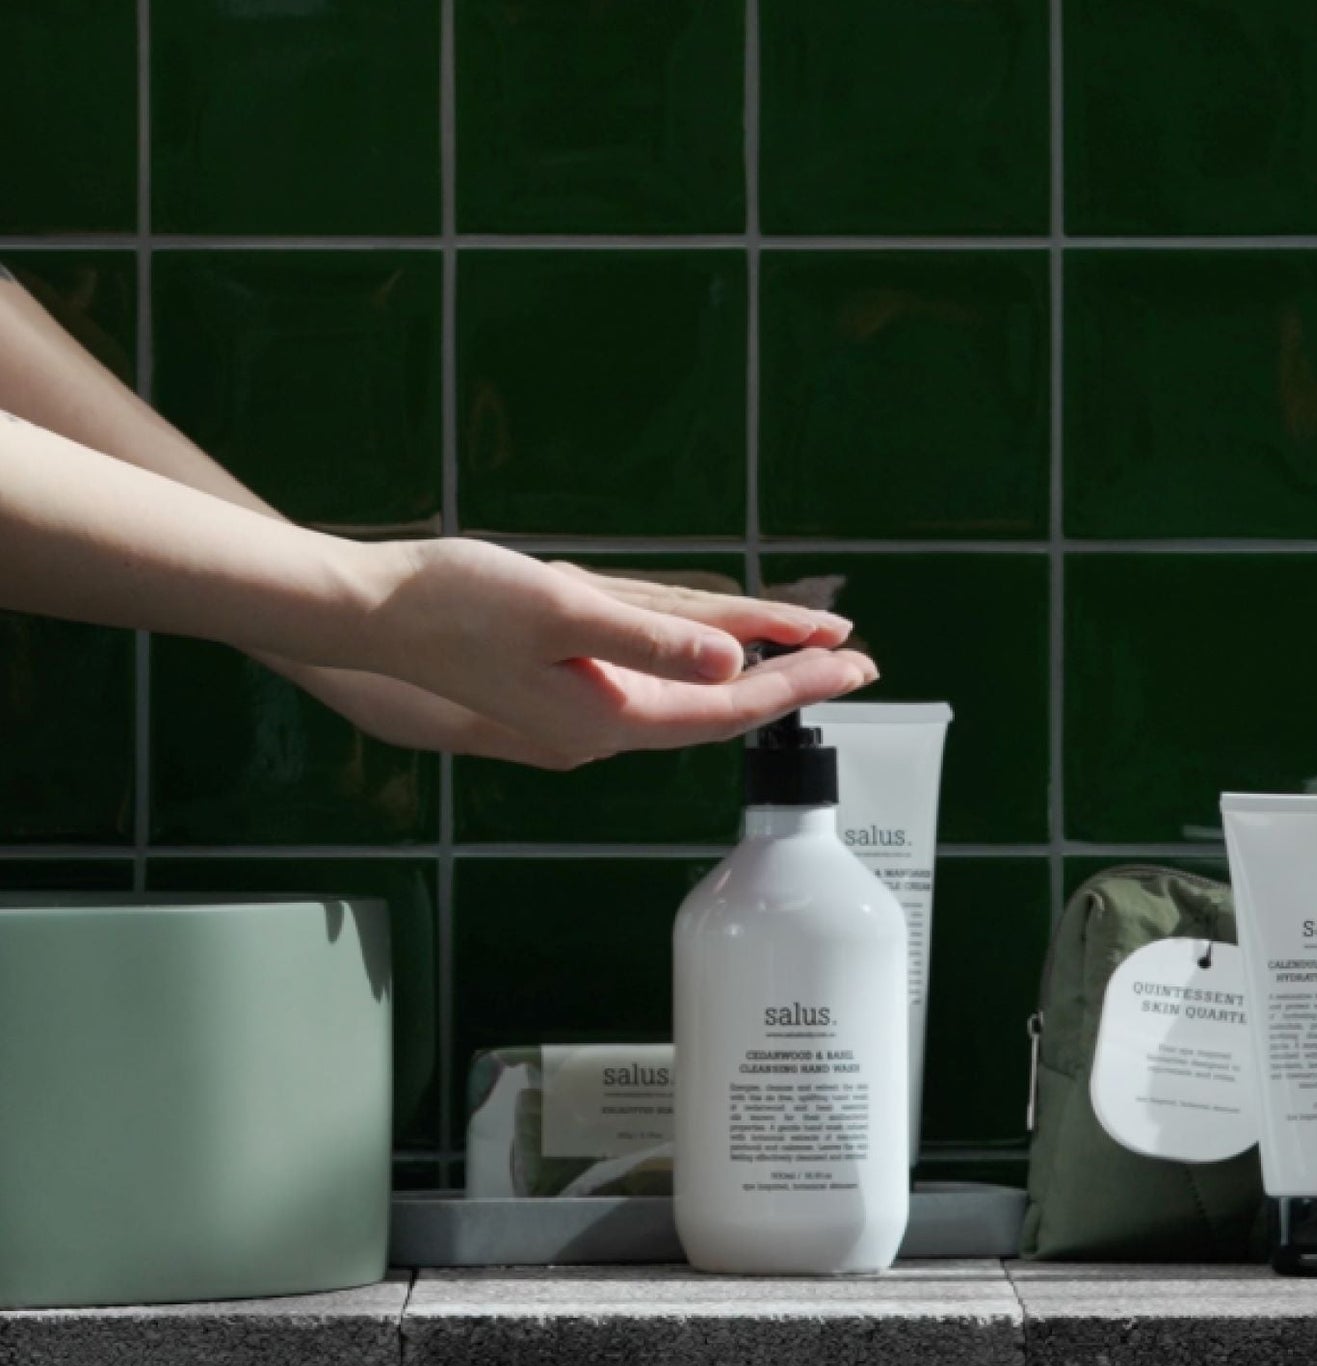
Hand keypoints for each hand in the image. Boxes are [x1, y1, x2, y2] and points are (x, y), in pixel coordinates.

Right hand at [278, 542, 877, 767]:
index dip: (795, 684)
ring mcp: (585, 707)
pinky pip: (655, 676)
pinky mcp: (567, 682)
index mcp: (606, 716)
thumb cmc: (453, 605)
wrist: (371, 615)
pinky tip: (723, 650)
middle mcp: (602, 723)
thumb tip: (734, 657)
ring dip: (752, 671)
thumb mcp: (559, 610)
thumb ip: (651, 640)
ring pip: (691, 692)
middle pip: (718, 708)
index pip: (725, 706)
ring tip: (812, 652)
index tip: (855, 663)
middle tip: (859, 663)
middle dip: (791, 684)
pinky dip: (700, 660)